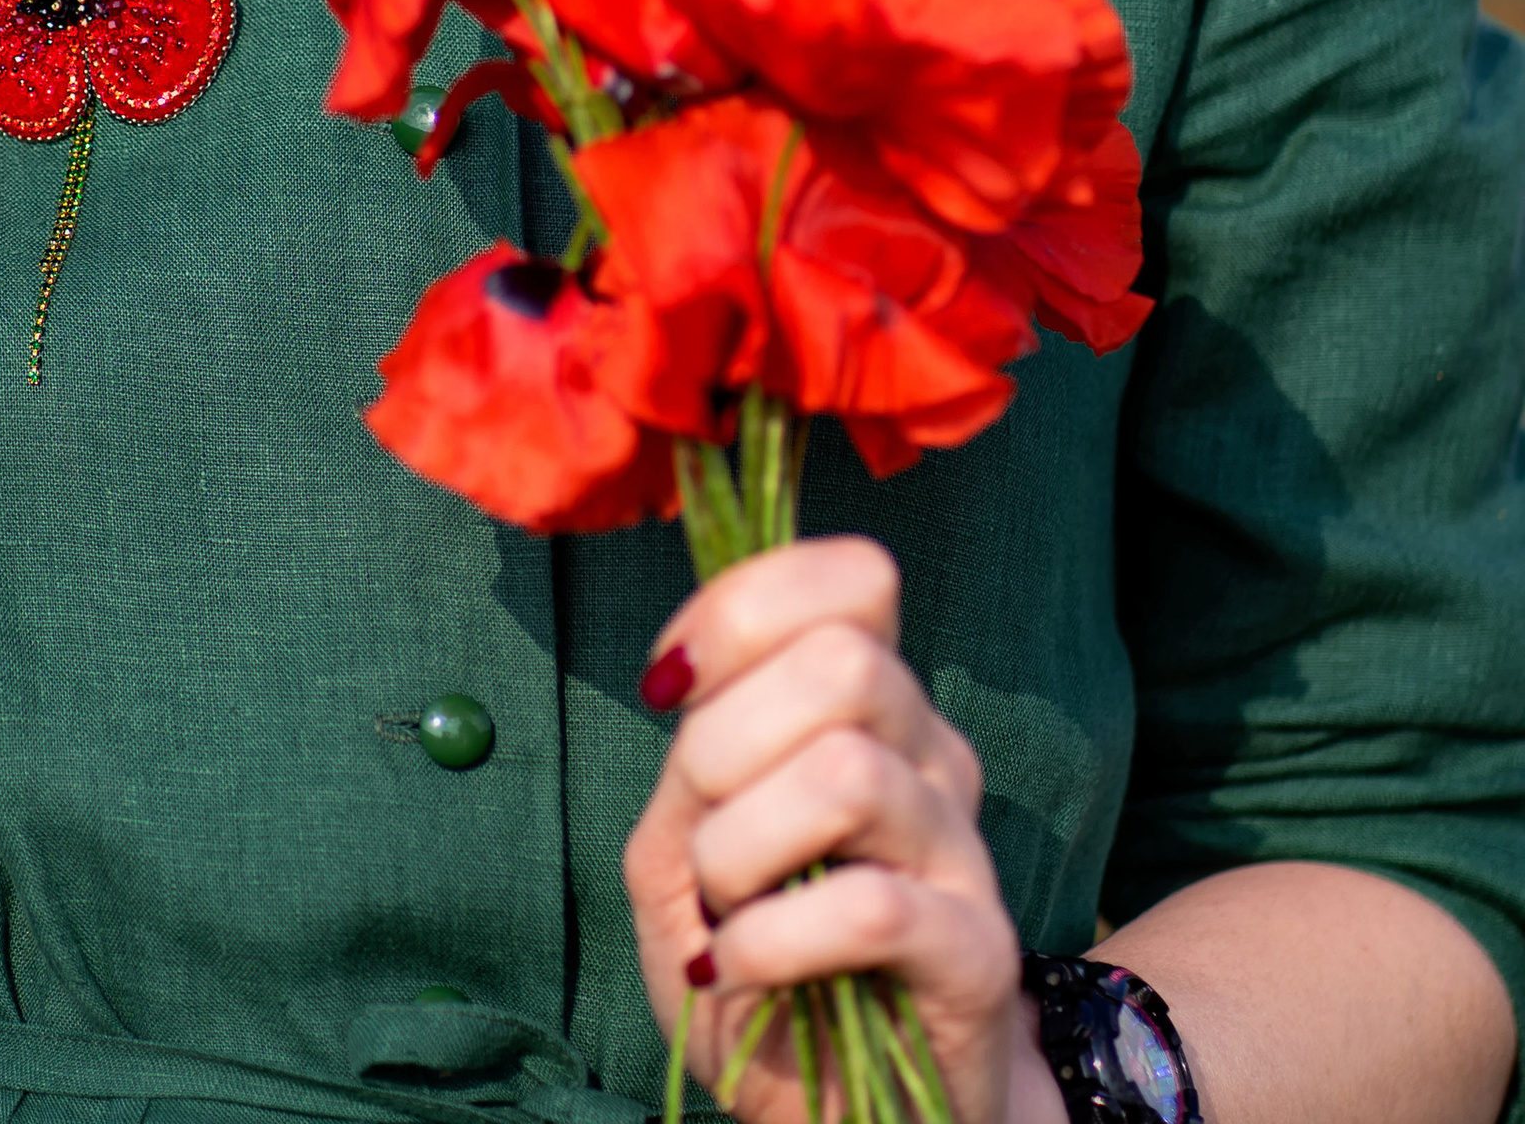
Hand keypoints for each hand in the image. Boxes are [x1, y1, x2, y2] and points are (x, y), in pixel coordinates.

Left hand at [622, 538, 1051, 1123]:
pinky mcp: (978, 952)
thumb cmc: (757, 959)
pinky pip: (871, 904)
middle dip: (727, 739)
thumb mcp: (686, 847)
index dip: (744, 606)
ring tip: (726, 904)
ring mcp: (961, 851)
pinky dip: (771, 938)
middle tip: (703, 825)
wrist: (843, 1110)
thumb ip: (689, 756)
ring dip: (742, 845)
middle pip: (845, 659)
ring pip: (849, 771)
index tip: (672, 681)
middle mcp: (929, 756)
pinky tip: (740, 966)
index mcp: (868, 707)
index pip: (851, 579)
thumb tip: (680, 675)